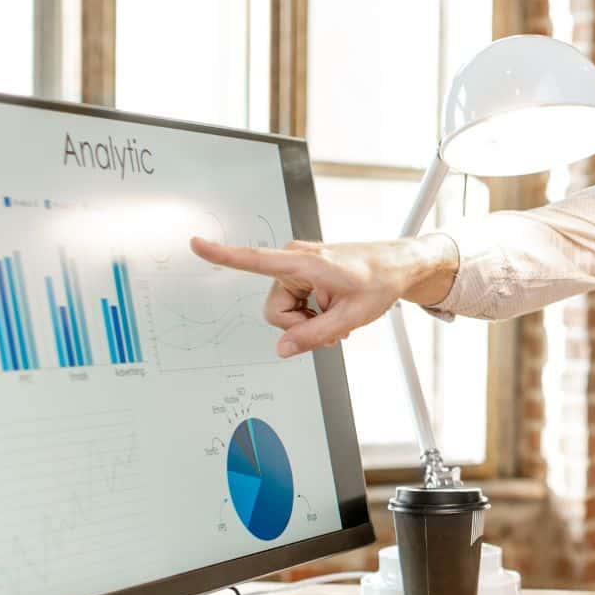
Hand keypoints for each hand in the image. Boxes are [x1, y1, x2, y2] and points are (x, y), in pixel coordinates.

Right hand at [188, 234, 457, 356]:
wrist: (397, 266)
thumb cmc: (379, 281)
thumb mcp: (351, 317)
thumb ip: (314, 336)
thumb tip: (282, 350)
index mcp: (304, 263)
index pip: (256, 260)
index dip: (223, 255)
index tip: (196, 244)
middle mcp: (295, 260)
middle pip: (275, 310)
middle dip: (298, 325)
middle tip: (330, 327)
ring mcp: (298, 267)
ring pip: (283, 310)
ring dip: (307, 321)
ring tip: (335, 318)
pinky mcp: (302, 273)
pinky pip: (294, 304)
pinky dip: (311, 314)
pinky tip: (331, 312)